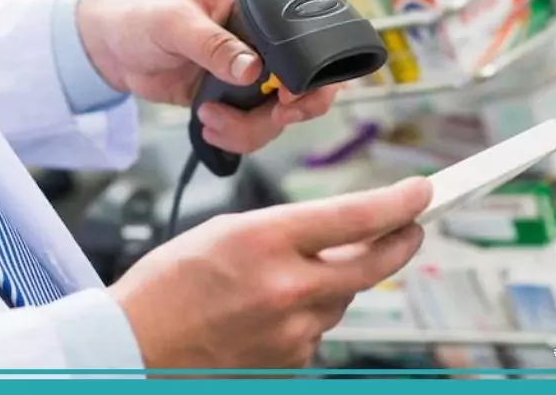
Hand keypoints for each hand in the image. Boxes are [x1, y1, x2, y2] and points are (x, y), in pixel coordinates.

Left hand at [76, 0, 339, 153]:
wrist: (112, 50)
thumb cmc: (141, 16)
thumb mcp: (174, 22)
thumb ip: (212, 44)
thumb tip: (251, 69)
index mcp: (258, 7)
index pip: (306, 38)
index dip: (311, 73)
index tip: (289, 97)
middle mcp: (263, 42)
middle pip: (306, 85)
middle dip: (287, 111)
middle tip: (272, 117)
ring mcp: (252, 75)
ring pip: (278, 116)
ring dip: (249, 129)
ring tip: (210, 117)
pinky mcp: (235, 100)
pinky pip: (253, 129)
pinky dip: (235, 137)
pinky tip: (209, 125)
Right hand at [108, 177, 431, 371]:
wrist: (136, 348)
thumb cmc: (166, 287)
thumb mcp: (224, 232)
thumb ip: (288, 231)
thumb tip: (337, 235)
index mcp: (265, 241)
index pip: (356, 216)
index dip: (398, 202)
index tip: (419, 193)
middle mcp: (287, 288)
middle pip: (372, 265)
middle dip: (400, 242)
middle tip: (411, 229)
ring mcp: (292, 332)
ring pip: (341, 299)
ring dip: (335, 283)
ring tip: (288, 278)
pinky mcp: (290, 362)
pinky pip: (317, 329)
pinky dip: (308, 315)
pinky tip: (270, 311)